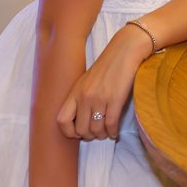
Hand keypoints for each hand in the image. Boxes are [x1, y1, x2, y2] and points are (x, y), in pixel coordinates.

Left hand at [56, 25, 147, 140]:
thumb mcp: (87, 80)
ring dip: (102, 135)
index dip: (68, 132)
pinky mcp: (115, 99)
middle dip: (89, 135)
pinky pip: (110, 124)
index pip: (61, 121)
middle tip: (97, 133)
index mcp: (74, 92)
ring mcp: (99, 98)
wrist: (125, 50)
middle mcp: (84, 97)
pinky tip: (115, 132)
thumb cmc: (108, 65)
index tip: (78, 133)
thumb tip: (82, 118)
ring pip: (96, 129)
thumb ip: (81, 97)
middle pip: (81, 129)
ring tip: (107, 133)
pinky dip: (113, 131)